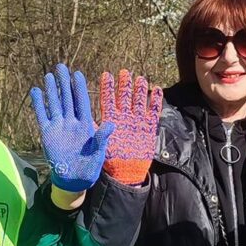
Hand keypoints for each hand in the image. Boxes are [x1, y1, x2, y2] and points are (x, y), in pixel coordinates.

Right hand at [30, 63, 114, 192]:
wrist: (74, 179)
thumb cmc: (90, 165)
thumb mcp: (98, 152)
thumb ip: (102, 137)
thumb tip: (111, 124)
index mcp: (86, 124)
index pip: (82, 102)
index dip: (79, 88)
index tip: (77, 74)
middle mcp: (71, 122)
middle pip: (67, 98)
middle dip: (64, 83)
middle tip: (61, 66)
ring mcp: (59, 126)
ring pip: (54, 104)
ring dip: (51, 90)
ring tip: (48, 75)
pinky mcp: (47, 133)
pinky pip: (42, 115)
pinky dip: (38, 104)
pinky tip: (36, 91)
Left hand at [100, 69, 162, 184]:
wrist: (127, 172)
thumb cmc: (111, 160)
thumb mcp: (100, 146)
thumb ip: (97, 133)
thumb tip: (88, 120)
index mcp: (111, 121)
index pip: (108, 101)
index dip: (107, 88)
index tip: (106, 75)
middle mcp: (124, 118)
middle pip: (125, 98)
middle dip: (125, 85)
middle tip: (124, 72)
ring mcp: (137, 122)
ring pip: (139, 102)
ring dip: (140, 91)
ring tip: (140, 78)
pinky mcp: (149, 128)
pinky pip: (154, 112)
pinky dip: (156, 102)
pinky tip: (157, 90)